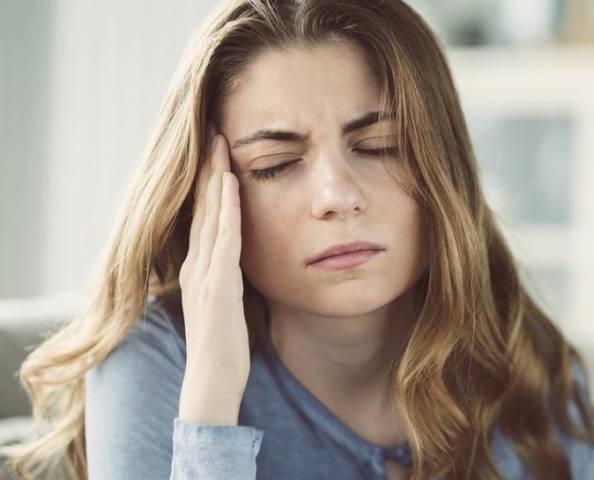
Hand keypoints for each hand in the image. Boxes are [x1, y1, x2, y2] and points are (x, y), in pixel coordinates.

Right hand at [178, 124, 249, 423]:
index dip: (209, 182)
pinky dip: (227, 209)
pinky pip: (224, 240)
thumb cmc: (225, 346)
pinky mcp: (218, 286)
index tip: (217, 150)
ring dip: (216, 177)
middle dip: (209, 167)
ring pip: (211, 215)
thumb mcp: (228, 303)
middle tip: (213, 130)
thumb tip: (244, 259)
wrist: (212, 382)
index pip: (204, 216)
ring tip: (220, 142)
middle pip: (203, 206)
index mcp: (200, 268)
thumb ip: (231, 278)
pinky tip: (232, 184)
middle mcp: (197, 265)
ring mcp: (205, 274)